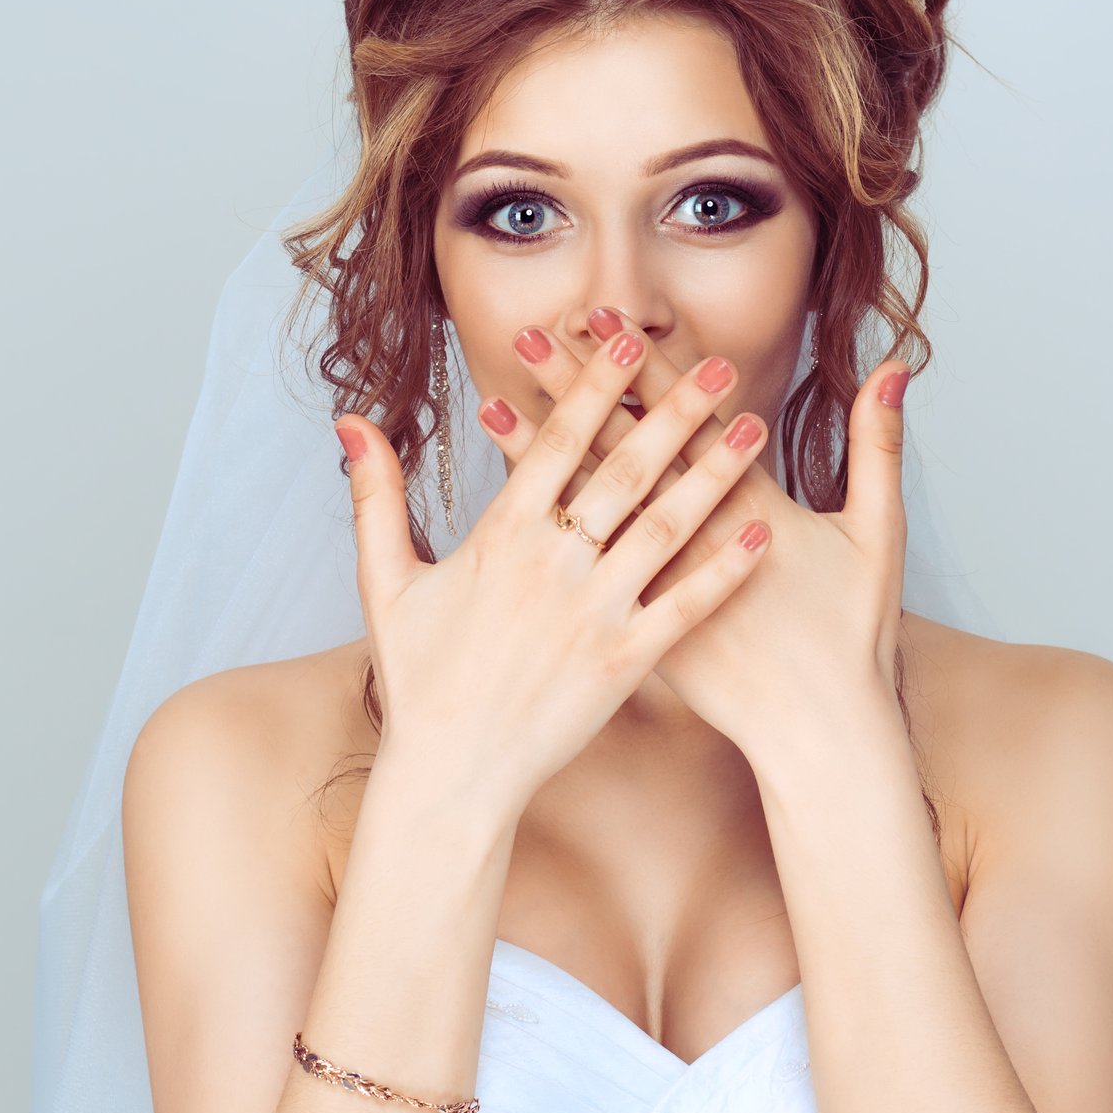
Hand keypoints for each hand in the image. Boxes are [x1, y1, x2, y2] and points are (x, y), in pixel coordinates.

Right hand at [332, 324, 774, 819]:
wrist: (452, 775)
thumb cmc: (419, 678)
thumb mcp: (385, 581)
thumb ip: (375, 495)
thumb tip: (352, 421)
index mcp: (501, 536)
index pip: (557, 440)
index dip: (595, 384)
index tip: (628, 338)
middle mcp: (553, 565)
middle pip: (625, 470)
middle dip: (673, 410)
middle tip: (716, 363)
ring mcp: (594, 614)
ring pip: (664, 528)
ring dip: (712, 474)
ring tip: (753, 427)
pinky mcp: (625, 663)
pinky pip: (684, 607)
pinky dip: (724, 571)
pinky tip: (759, 534)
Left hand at [473, 307, 913, 766]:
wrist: (821, 734)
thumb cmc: (854, 634)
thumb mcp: (880, 534)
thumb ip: (880, 445)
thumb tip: (893, 368)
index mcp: (751, 507)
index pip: (686, 417)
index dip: (644, 365)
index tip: (603, 319)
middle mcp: (695, 540)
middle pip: (623, 449)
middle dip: (576, 389)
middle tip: (529, 337)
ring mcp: (660, 587)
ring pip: (591, 506)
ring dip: (543, 453)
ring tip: (493, 403)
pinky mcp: (640, 628)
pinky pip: (583, 568)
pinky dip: (547, 531)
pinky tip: (507, 504)